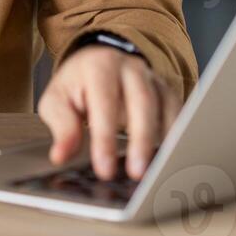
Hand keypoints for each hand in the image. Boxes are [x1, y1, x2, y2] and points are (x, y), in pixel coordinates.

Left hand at [38, 43, 182, 180]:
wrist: (96, 62)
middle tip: (137, 173)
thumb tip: (61, 155)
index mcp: (99, 66)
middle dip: (141, 139)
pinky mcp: (166, 91)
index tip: (105, 169)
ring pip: (165, 106)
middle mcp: (130, 68)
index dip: (105, 137)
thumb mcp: (57, 101)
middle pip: (142, 101)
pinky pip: (177, 111)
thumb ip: (61, 126)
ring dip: (164, 139)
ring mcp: (152, 78)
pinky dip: (177, 134)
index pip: (104, 102)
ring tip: (160, 171)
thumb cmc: (76, 86)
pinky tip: (173, 157)